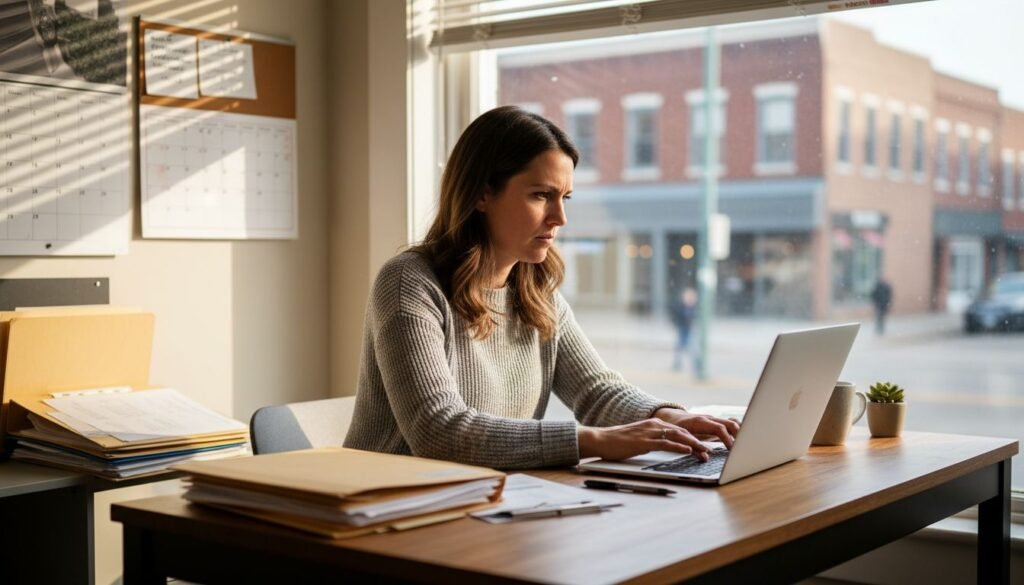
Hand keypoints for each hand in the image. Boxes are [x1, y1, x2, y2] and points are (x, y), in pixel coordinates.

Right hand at [577, 418, 708, 461]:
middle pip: (682, 431)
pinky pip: (665, 444)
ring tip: (705, 451)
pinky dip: (678, 447)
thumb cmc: (617, 442)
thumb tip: (664, 446)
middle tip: (710, 449)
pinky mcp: (644, 442)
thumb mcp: (639, 439)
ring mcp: (649, 433)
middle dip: (698, 440)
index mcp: (653, 424)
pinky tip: (687, 451)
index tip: (704, 444)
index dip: (693, 437)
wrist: (600, 439)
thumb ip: (652, 440)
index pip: (679, 429)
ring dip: (693, 444)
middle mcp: (653, 425)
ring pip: (677, 436)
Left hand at [653, 408, 740, 449]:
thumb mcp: (682, 439)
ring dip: (740, 432)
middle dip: (739, 435)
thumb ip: (694, 448)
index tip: (732, 449)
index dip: (727, 438)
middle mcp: (710, 419)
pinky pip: (731, 423)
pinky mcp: (717, 423)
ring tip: (745, 444)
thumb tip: (706, 457)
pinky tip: (742, 440)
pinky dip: (738, 430)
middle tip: (743, 448)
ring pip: (733, 422)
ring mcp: (715, 420)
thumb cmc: (677, 429)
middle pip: (730, 423)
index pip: (719, 428)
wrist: (674, 418)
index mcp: (701, 422)